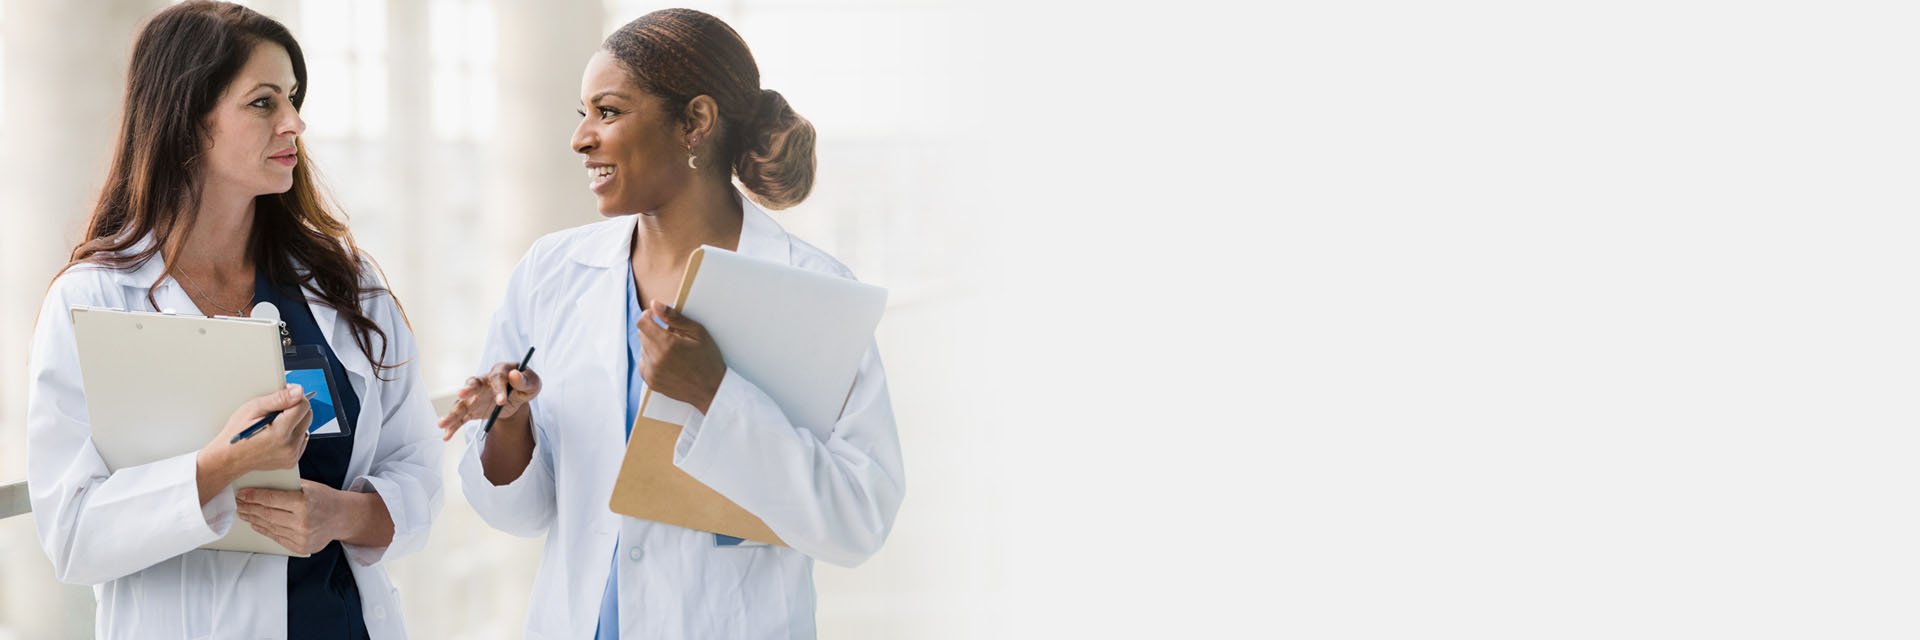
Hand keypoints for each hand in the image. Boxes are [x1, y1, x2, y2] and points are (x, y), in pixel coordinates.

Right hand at [201, 384, 311, 477]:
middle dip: (295, 409)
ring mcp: (291, 455)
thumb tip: (298, 392)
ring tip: (274, 425)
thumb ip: (278, 399)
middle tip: (277, 411)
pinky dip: (293, 435)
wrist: (229, 459)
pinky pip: (301, 441)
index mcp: (280, 432)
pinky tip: (277, 435)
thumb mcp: (252, 409)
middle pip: (307, 417)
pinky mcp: (291, 461)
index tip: (286, 395)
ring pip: (305, 428)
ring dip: (294, 423)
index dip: (295, 397)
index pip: (304, 406)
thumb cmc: (237, 434)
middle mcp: (289, 446)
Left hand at [235, 480, 352, 555]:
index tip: (242, 494)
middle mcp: (302, 522)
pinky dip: (264, 530)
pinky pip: (276, 537)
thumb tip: (260, 485)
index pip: (271, 499)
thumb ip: (287, 487)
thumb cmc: (326, 498)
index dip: (253, 496)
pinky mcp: (300, 546)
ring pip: (269, 527)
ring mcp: (301, 537)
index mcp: (304, 503)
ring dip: (253, 519)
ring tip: (244, 513)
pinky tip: (256, 523)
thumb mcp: (309, 486)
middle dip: (249, 508)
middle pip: (267, 514)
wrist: (344, 518)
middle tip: (238, 503)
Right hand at [438, 361, 541, 440]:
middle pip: (473, 385)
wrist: (517, 394)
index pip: (497, 378)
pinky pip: (462, 417)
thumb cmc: (525, 384)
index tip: (502, 401)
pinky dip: (454, 426)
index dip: (499, 389)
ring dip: (453, 412)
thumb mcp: (533, 383)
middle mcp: (484, 382)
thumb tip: (514, 375)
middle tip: (461, 394)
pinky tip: (446, 436)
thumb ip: (526, 380)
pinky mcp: (473, 409)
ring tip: (442, 423)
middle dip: (467, 389)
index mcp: (499, 371)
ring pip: (462, 403)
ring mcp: (475, 396)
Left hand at [637, 301, 725, 412]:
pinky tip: (668, 361)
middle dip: (654, 330)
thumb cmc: (708, 360)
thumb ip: (674, 317)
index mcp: (668, 344)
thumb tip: (655, 304)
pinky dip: (652, 359)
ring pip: (642, 348)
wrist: (711, 390)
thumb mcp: (698, 333)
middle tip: (672, 336)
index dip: (648, 315)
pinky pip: (643, 362)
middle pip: (642, 334)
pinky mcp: (650, 381)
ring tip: (672, 351)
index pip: (642, 322)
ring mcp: (652, 372)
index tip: (655, 316)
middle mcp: (656, 359)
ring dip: (653, 345)